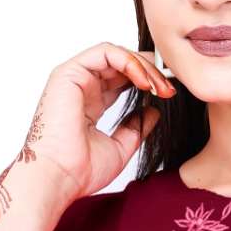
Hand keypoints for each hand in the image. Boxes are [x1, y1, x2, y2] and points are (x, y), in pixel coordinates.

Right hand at [21, 41, 175, 200]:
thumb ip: (136, 128)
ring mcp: (75, 78)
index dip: (148, 80)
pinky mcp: (69, 73)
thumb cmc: (81, 170)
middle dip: (151, 71)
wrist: (60, 178)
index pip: (122, 79)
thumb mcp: (121, 147)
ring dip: (143, 66)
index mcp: (90, 105)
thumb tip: (154, 111)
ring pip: (116, 55)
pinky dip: (128, 61)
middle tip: (170, 88)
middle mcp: (82, 88)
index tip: (169, 93)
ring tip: (160, 86)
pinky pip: (105, 53)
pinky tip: (144, 80)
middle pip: (122, 64)